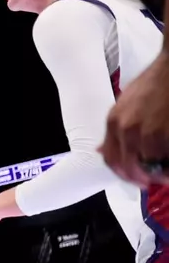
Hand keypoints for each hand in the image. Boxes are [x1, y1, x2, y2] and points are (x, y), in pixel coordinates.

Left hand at [101, 53, 168, 186]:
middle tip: (154, 180)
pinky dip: (168, 165)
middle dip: (141, 178)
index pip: (111, 159)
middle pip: (129, 168)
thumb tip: (100, 150)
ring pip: (150, 166)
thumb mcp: (125, 103)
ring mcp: (148, 132)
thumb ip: (116, 128)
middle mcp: (127, 129)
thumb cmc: (155, 82)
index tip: (135, 178)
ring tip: (166, 171)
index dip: (123, 173)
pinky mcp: (166, 134)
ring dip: (160, 173)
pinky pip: (165, 159)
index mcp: (114, 122)